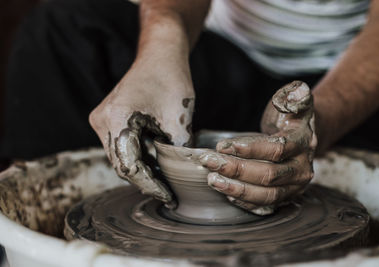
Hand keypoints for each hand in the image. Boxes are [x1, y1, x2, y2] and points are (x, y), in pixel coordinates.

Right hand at [89, 57, 193, 207]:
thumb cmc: (171, 80)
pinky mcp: (107, 119)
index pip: (130, 166)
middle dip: (145, 180)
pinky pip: (120, 147)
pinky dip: (137, 157)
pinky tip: (155, 163)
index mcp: (116, 119)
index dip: (150, 185)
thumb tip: (179, 178)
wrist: (161, 55)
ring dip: (141, 170)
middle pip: (121, 164)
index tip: (168, 197)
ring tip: (164, 180)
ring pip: (120, 158)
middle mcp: (101, 121)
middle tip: (168, 192)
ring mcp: (101, 120)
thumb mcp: (179, 120)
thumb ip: (177, 152)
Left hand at [200, 81, 316, 214]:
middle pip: (269, 175)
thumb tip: (297, 90)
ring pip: (266, 195)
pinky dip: (244, 201)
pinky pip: (264, 205)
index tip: (224, 146)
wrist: (301, 139)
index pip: (277, 149)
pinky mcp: (285, 197)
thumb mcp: (294, 104)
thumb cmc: (290, 120)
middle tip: (210, 162)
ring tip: (213, 180)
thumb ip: (295, 97)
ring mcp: (294, 186)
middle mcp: (302, 168)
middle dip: (236, 170)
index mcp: (304, 143)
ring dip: (237, 189)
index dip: (250, 149)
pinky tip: (225, 193)